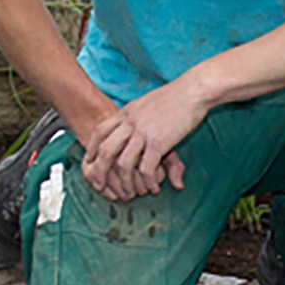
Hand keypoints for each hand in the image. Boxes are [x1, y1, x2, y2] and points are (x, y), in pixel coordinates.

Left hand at [80, 81, 202, 200]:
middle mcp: (131, 122)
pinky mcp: (159, 142)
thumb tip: (132, 122)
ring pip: (124, 164)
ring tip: (131, 194)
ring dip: (126, 183)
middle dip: (100, 172)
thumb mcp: (148, 103)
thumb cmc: (176, 96)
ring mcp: (143, 132)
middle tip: (100, 186)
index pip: (99, 131)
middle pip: (106, 150)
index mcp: (126, 112)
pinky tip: (154, 188)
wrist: (194, 91)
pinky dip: (148, 182)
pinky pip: (146, 168)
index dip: (92, 149)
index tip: (90, 162)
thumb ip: (136, 115)